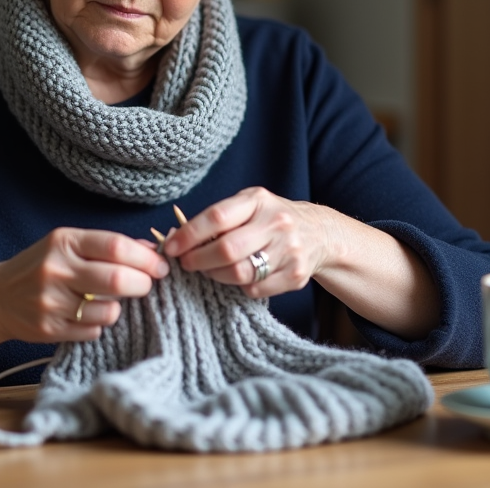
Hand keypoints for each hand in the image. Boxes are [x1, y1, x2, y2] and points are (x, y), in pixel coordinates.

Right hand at [0, 228, 168, 343]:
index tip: (161, 266)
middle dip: (143, 284)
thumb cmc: (41, 267)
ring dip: (118, 307)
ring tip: (109, 301)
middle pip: (117, 279)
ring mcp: (51, 302)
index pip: (115, 246)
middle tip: (147, 285)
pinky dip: (99, 324)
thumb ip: (107, 247)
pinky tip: (86, 315)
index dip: (146, 258)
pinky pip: (93, 330)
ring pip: (109, 310)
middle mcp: (56, 270)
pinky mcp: (49, 329)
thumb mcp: (68, 246)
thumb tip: (152, 250)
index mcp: (64, 242)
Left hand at [162, 187, 335, 298]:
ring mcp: (289, 250)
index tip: (171, 247)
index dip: (189, 235)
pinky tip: (237, 277)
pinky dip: (239, 287)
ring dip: (215, 276)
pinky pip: (255, 289)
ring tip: (209, 270)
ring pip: (239, 273)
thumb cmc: (270, 219)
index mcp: (258, 200)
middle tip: (185, 263)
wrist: (319, 233)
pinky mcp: (295, 275)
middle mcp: (277, 223)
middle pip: (227, 249)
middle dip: (198, 260)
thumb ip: (216, 219)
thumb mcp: (248, 206)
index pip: (217, 217)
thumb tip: (174, 238)